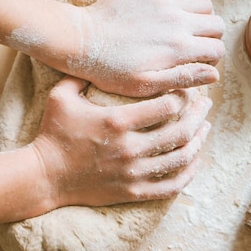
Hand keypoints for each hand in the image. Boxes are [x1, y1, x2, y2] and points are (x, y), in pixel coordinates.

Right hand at [30, 76, 211, 208]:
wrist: (44, 175)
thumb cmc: (52, 133)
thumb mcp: (61, 96)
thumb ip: (82, 75)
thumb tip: (98, 58)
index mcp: (117, 122)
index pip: (166, 105)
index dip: (183, 95)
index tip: (187, 88)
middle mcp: (130, 148)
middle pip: (180, 130)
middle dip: (199, 115)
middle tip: (206, 104)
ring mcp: (133, 173)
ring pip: (180, 158)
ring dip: (198, 141)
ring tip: (205, 128)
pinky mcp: (133, 192)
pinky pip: (171, 186)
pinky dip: (188, 173)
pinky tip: (194, 160)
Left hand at [69, 0, 224, 96]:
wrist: (82, 42)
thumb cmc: (110, 70)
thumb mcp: (146, 85)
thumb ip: (182, 79)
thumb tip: (215, 75)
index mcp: (178, 49)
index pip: (217, 50)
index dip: (211, 60)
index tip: (196, 65)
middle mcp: (177, 22)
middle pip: (216, 25)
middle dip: (210, 39)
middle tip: (193, 47)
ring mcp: (165, 2)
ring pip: (205, 4)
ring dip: (201, 16)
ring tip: (186, 27)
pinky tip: (182, 0)